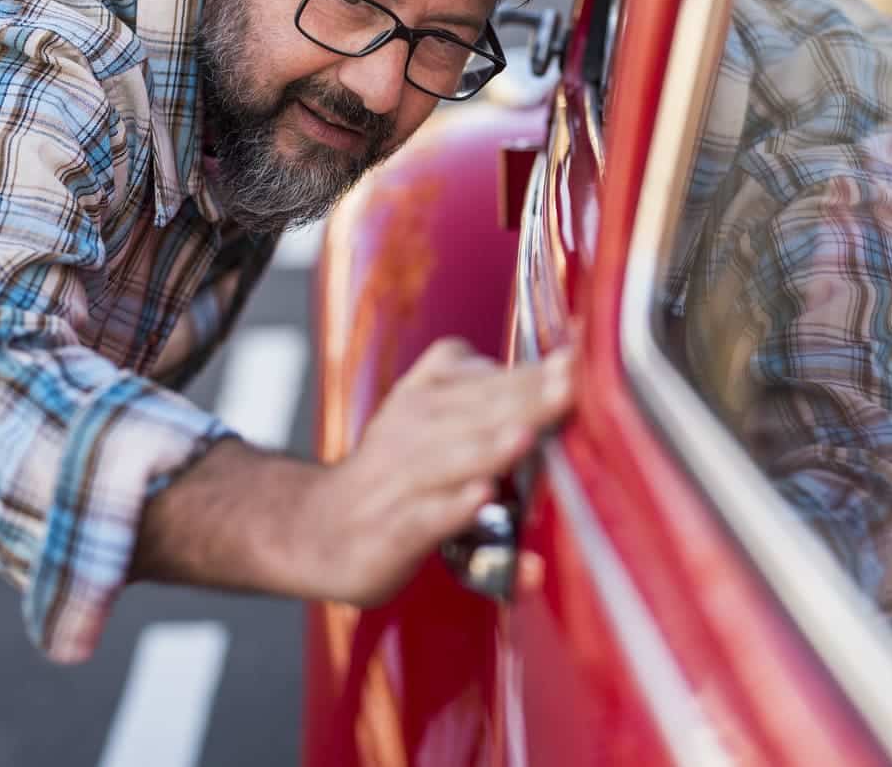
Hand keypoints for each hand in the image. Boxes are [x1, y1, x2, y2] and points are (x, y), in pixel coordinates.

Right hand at [299, 338, 574, 606]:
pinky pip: (426, 518)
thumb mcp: (428, 418)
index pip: (485, 378)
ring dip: (489, 446)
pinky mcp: (392, 532)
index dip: (531, 370)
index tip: (575, 358)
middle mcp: (413, 431)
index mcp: (427, 398)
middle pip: (476, 412)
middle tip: (569, 384)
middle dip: (525, 399)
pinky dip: (454, 509)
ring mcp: (401, 481)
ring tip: (526, 435)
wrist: (316, 528)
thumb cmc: (394, 473)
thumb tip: (563, 371)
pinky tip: (482, 497)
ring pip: (449, 458)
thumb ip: (485, 392)